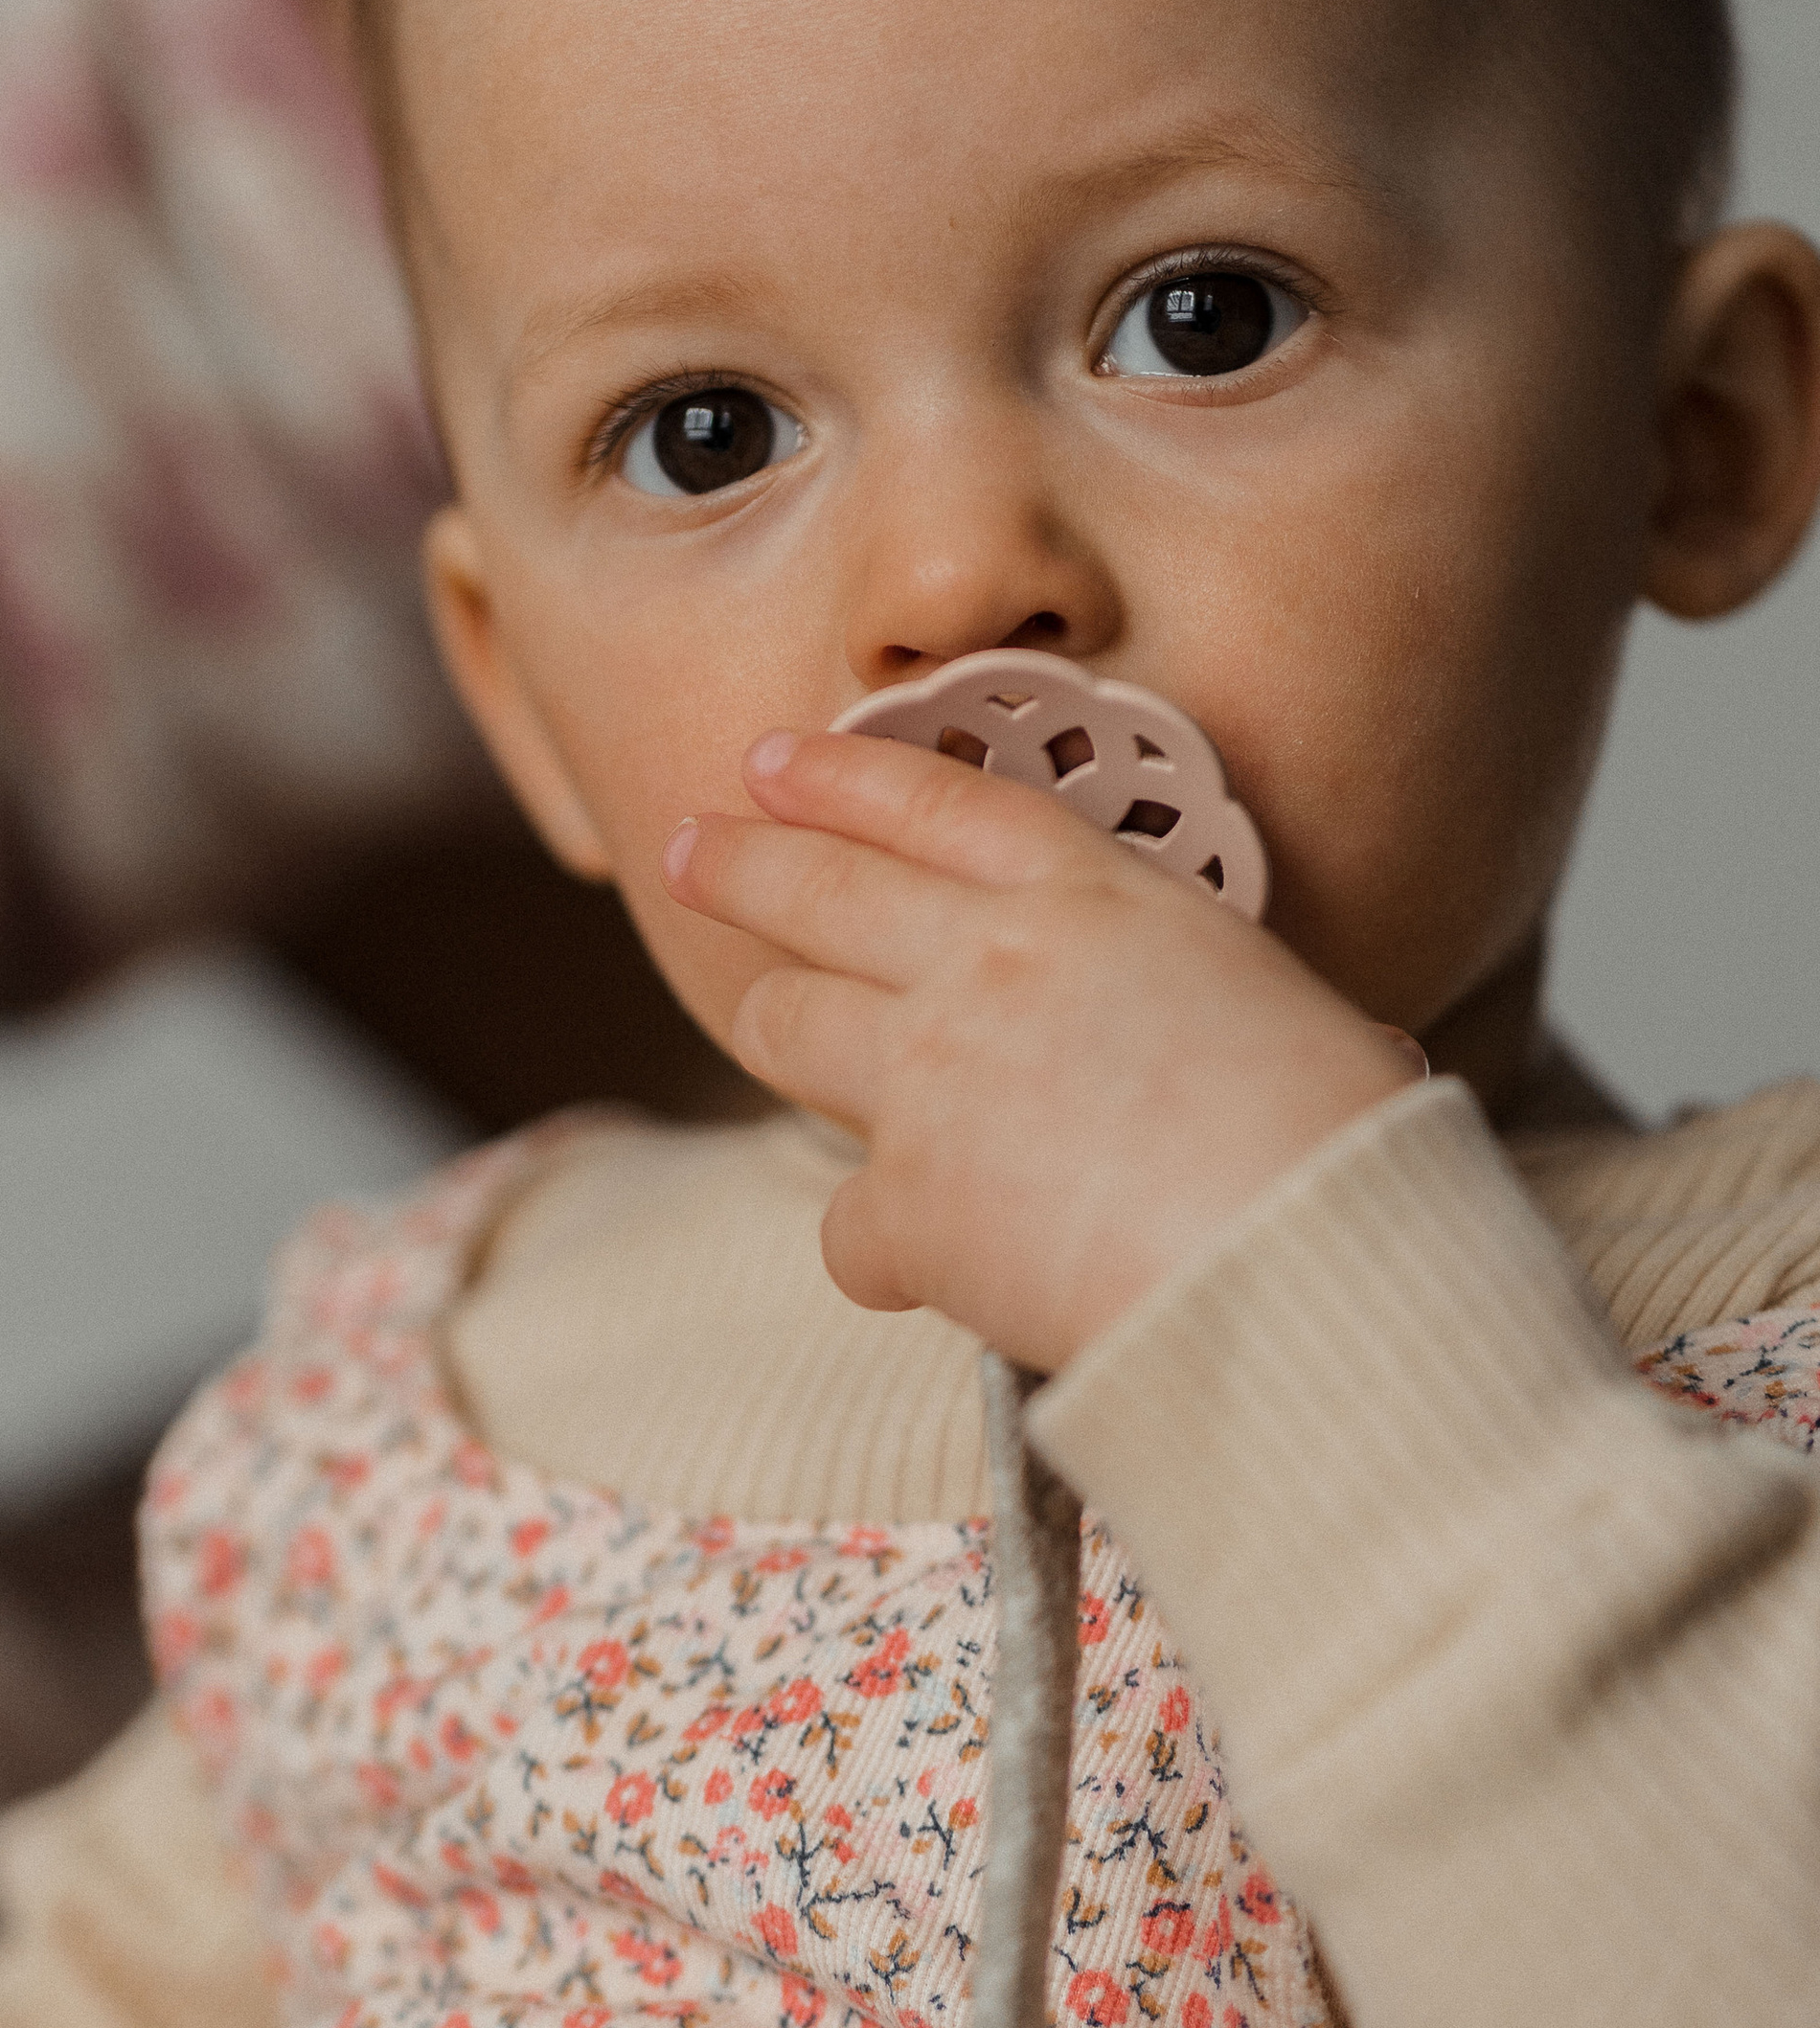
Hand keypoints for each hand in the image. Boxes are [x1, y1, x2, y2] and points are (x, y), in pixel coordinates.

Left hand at [663, 728, 1412, 1373]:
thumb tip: (1304, 1046)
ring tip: (772, 1029)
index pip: (936, 806)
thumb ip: (1218, 1008)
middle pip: (820, 891)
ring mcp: (932, 1074)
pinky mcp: (905, 1197)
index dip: (842, 778)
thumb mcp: (1291, 1009)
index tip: (774, 761)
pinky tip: (928, 1266)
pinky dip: (882, 1249)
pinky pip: (844, 1223)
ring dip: (779, 1030)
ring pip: (790, 1026)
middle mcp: (992, 961)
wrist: (1301, 1256)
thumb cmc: (1335, 1144)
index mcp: (1097, 898)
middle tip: (692, 852)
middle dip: (741, 865)